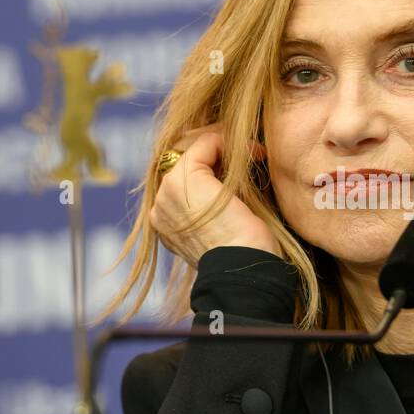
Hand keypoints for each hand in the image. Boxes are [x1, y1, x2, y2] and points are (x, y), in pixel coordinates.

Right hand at [150, 127, 282, 267]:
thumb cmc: (246, 255)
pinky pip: (204, 145)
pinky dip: (228, 143)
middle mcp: (160, 208)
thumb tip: (236, 172)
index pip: (184, 179)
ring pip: (192, 149)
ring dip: (224, 145)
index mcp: (167, 223)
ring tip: (254, 152)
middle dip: (216, 151)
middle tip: (249, 152)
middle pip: (183, 160)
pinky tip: (252, 152)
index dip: (215, 167)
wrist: (244, 271)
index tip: (246, 169)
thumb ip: (219, 201)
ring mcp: (168, 193)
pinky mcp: (185, 180)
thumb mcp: (227, 224)